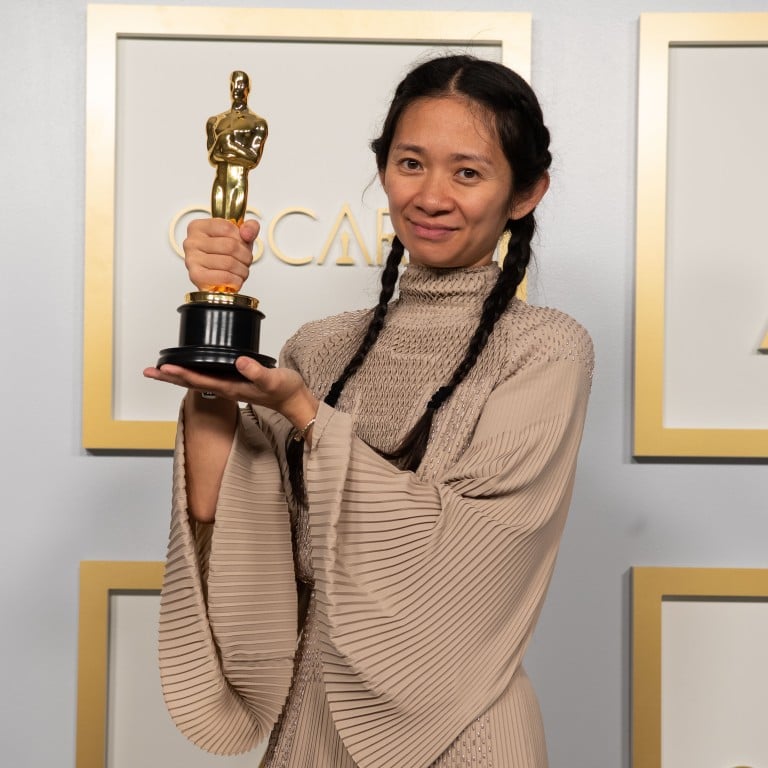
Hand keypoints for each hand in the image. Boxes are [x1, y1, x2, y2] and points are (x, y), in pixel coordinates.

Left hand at [143, 357, 318, 429]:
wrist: (294, 401)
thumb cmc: (285, 390)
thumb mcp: (273, 379)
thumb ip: (256, 371)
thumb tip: (239, 361)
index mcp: (230, 388)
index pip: (199, 380)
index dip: (180, 374)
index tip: (164, 367)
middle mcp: (225, 388)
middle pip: (190, 383)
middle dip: (169, 377)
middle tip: (149, 371)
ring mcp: (228, 386)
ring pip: (196, 380)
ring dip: (177, 375)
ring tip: (161, 369)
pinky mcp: (234, 381)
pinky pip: (207, 376)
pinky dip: (193, 371)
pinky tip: (190, 366)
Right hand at [184, 218, 258, 291]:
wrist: (217, 282)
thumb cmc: (227, 256)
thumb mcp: (240, 237)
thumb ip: (250, 228)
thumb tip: (247, 232)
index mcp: (198, 227)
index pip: (227, 227)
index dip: (242, 239)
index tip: (242, 245)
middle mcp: (191, 242)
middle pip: (230, 246)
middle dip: (245, 256)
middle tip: (246, 262)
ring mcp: (192, 259)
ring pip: (229, 263)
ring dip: (242, 270)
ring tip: (240, 271)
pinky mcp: (196, 276)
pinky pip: (224, 277)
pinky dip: (236, 280)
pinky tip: (235, 280)